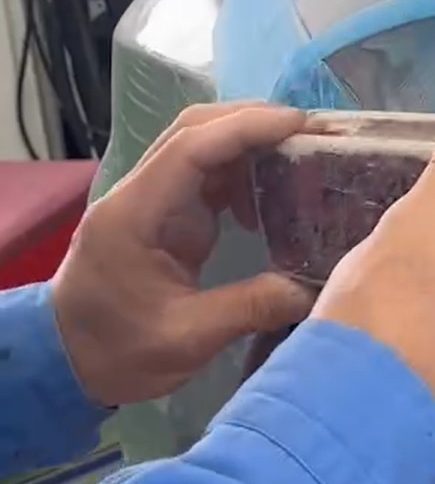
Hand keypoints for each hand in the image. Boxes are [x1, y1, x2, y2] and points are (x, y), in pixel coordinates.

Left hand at [51, 102, 317, 406]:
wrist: (69, 362)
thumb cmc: (116, 351)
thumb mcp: (185, 340)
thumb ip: (250, 308)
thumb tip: (314, 289)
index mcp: (134, 215)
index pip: (191, 148)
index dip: (247, 128)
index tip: (302, 125)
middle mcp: (140, 194)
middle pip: (196, 130)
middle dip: (256, 122)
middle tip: (317, 133)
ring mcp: (153, 201)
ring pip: (205, 146)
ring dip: (255, 143)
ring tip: (309, 154)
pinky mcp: (167, 215)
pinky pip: (209, 174)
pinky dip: (247, 171)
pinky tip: (278, 193)